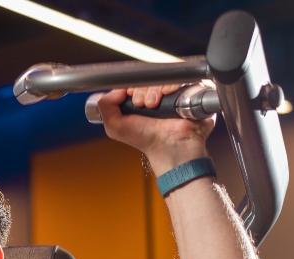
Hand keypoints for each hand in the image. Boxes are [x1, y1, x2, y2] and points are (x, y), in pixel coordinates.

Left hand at [97, 85, 214, 173]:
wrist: (169, 146)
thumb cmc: (146, 139)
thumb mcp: (114, 126)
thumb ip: (105, 105)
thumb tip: (115, 88)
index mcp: (139, 100)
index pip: (133, 81)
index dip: (129, 86)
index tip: (129, 96)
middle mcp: (155, 95)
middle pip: (147, 78)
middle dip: (140, 90)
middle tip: (142, 104)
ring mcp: (171, 93)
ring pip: (162, 77)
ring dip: (154, 89)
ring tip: (153, 104)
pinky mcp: (187, 91)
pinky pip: (180, 78)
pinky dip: (170, 85)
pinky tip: (166, 95)